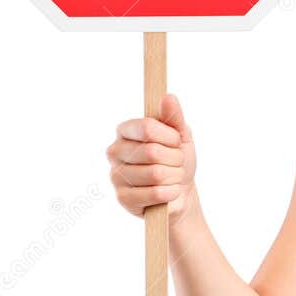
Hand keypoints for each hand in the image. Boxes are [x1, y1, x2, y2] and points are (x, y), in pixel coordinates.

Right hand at [106, 92, 196, 223]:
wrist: (180, 192)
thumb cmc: (177, 160)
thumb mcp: (181, 135)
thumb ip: (174, 116)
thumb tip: (168, 97)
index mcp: (125, 131)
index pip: (146, 127)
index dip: (169, 136)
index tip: (176, 141)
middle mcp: (115, 151)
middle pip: (152, 151)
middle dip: (175, 159)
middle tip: (176, 162)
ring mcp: (116, 176)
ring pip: (156, 173)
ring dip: (174, 176)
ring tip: (172, 177)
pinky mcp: (123, 198)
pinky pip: (155, 193)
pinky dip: (171, 192)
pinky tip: (170, 191)